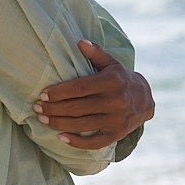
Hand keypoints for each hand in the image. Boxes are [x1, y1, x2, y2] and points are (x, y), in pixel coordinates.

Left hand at [33, 40, 154, 149]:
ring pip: (82, 124)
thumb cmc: (121, 79)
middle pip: (78, 107)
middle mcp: (115, 101)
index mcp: (112, 82)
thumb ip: (96, 53)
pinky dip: (77, 142)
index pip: (80, 88)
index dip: (60, 92)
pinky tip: (61, 137)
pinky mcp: (116, 134)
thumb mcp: (112, 64)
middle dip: (54, 109)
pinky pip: (94, 142)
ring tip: (43, 119)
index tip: (44, 94)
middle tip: (37, 108)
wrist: (146, 100)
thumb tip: (80, 42)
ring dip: (59, 123)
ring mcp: (116, 120)